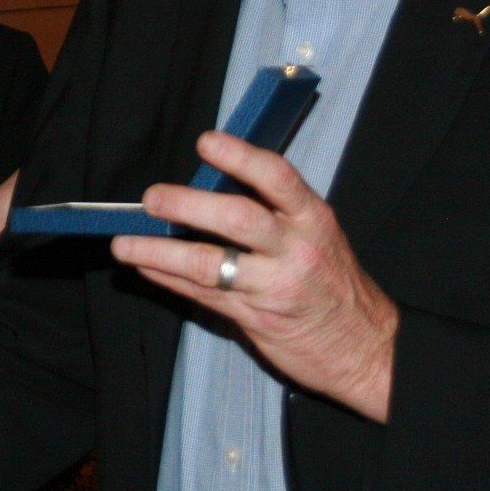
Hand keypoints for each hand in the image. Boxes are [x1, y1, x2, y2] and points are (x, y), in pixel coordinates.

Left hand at [112, 131, 398, 421]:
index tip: (205, 142)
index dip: (240, 157)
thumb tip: (210, 182)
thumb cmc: (333, 281)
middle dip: (187, 204)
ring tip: (124, 242)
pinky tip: (145, 266)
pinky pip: (203, 294)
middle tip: (152, 198)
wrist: (364, 348)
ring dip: (159, 250)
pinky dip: (167, 277)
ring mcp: (274, 286)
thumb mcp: (316, 233)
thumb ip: (273, 210)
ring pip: (209, 263)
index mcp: (312, 219)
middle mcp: (295, 249)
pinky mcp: (256, 318)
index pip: (277, 177)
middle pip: (236, 218)